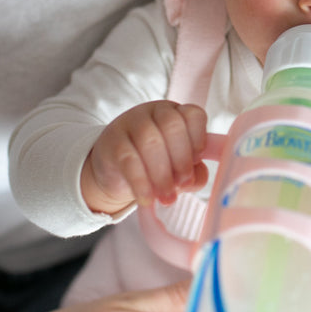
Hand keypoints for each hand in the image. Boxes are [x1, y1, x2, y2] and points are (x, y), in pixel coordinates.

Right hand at [81, 101, 207, 213]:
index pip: (193, 114)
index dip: (199, 138)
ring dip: (162, 174)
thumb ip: (194, 173)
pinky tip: (147, 199)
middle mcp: (154, 113)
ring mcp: (130, 123)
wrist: (115, 170)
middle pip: (172, 125)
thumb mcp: (177, 167)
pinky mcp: (112, 142)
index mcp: (175, 114)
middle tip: (182, 185)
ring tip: (167, 197)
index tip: (197, 161)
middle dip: (181, 159)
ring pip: (150, 141)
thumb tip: (196, 179)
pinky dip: (141, 183)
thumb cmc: (154, 165)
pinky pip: (128, 160)